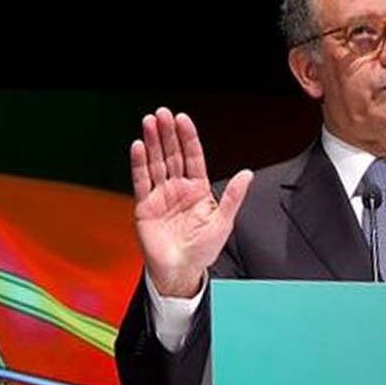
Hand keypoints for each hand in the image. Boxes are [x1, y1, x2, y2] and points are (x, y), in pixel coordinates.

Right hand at [130, 107, 252, 296]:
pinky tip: (139, 147)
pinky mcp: (145, 206)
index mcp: (198, 189)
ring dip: (152, 142)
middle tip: (162, 113)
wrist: (181, 271)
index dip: (188, 138)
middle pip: (172, 155)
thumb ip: (232, 196)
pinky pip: (141, 181)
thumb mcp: (223, 222)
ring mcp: (160, 195)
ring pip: (156, 163)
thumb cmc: (203, 249)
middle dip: (167, 134)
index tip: (183, 119)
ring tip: (149, 122)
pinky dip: (139, 164)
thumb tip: (247, 174)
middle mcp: (178, 188)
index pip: (193, 157)